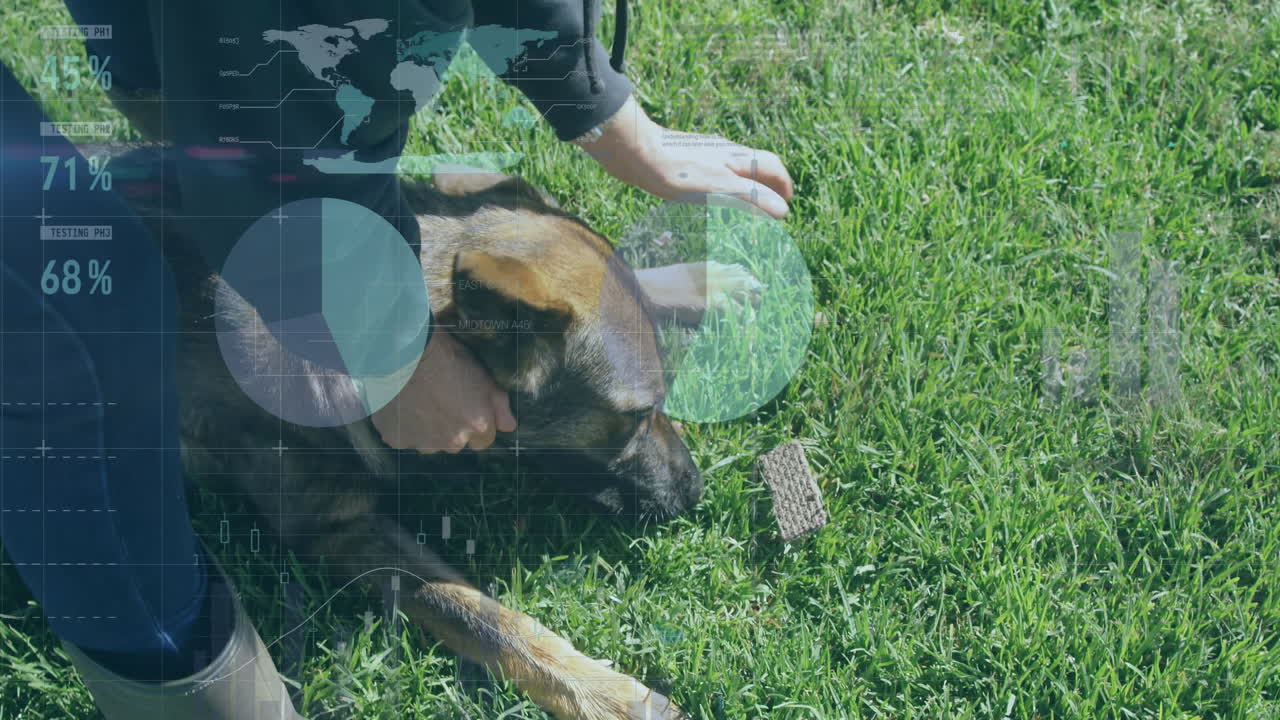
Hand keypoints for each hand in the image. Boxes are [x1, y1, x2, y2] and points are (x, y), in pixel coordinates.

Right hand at [371, 329, 516, 452]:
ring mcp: (424, 443)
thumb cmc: (449, 360)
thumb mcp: (484, 377)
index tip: (465, 408)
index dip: (475, 424)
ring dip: (427, 429)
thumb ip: (500, 407)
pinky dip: (404, 425)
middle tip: (441, 400)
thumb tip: (509, 427)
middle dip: (451, 428)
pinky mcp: (397, 439)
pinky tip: (403, 404)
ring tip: (420, 400)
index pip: (483, 441)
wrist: (408, 353)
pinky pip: (403, 437)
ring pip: (429, 443)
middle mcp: (453, 442)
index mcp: (477, 427)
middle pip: (455, 443)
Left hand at [581, 95, 794, 218]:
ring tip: (747, 205)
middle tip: (771, 206)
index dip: (783, 184)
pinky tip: (713, 196)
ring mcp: (707, 153)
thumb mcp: (716, 187)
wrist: (634, 151)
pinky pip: (717, 172)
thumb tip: (782, 211)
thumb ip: (749, 197)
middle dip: (768, 185)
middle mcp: (725, 151)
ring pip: (737, 168)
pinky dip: (727, 185)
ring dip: (748, 185)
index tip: (787, 205)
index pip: (771, 166)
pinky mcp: (689, 158)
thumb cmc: (675, 170)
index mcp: (735, 157)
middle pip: (756, 165)